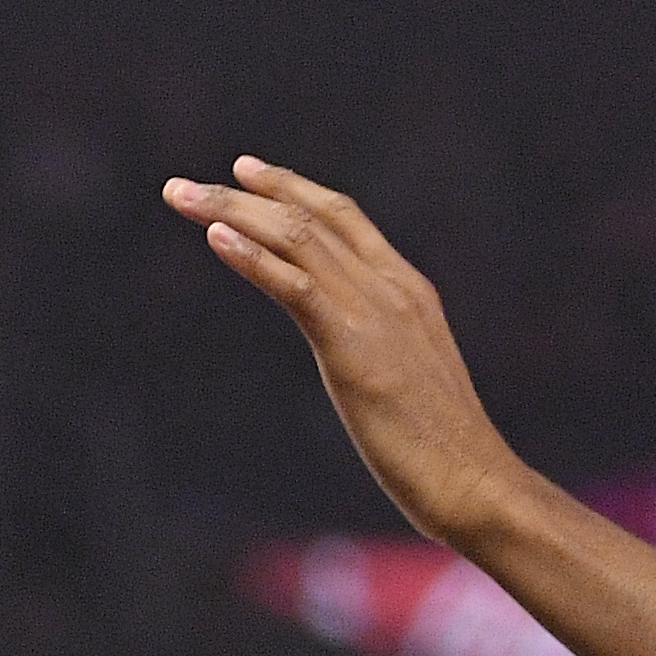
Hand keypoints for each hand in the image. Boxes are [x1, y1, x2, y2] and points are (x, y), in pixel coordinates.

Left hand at [165, 158, 534, 546]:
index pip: (344, 218)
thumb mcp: (405, 378)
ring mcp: (376, 313)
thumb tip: (353, 354)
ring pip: (296, 240)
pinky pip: (297, 288)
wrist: (475, 484)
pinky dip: (253, 258)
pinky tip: (216, 239)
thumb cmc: (441, 450)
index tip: (245, 172)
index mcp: (407, 290)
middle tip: (180, 188)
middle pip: (310, 218)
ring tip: (179, 197)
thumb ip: (378, 349)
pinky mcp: (355, 348)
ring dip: (230, 213)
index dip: (292, 189)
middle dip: (242, 196)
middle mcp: (392, 288)